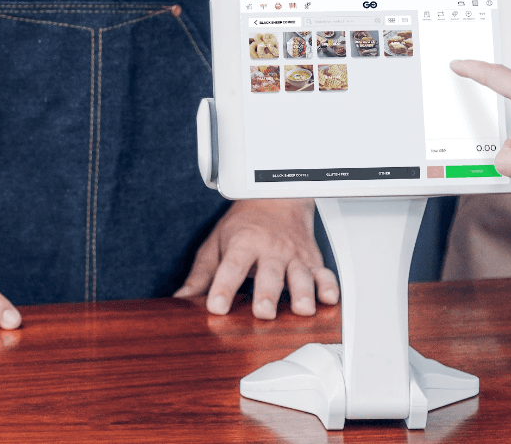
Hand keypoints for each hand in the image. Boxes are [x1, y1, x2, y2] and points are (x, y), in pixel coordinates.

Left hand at [174, 199, 338, 319]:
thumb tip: (181, 299)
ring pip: (300, 275)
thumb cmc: (243, 225)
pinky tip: (329, 299)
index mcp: (243, 244)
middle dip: (267, 294)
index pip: (232, 266)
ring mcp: (293, 256)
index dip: (223, 287)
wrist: (276, 199)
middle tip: (264, 312)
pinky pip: (324, 273)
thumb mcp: (216, 243)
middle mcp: (270, 249)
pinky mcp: (312, 261)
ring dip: (302, 292)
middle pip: (269, 273)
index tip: (216, 307)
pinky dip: (328, 286)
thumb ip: (202, 274)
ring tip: (302, 309)